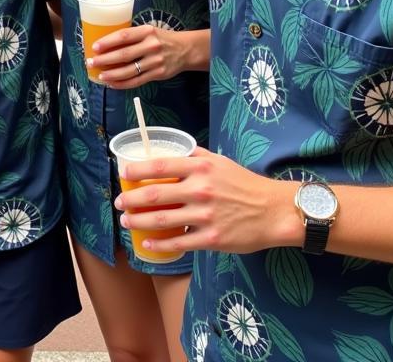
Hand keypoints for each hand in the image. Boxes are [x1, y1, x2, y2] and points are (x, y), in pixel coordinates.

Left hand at [89, 24, 196, 87]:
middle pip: (124, 54)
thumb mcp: (149, 31)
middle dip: (105, 60)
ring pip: (129, 70)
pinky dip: (122, 84)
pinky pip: (137, 81)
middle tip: (91, 62)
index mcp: (147, 31)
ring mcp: (155, 61)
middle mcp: (151, 45)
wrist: (185, 49)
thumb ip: (132, 36)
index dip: (108, 42)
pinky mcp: (158, 74)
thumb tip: (106, 44)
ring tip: (100, 75)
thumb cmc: (161, 38)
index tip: (94, 47)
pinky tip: (112, 83)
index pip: (124, 36)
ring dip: (112, 74)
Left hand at [114, 148, 300, 255]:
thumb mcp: (219, 161)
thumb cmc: (244, 184)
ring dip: (139, 221)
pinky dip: (159, 244)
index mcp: (200, 168)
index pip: (160, 166)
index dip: (136, 170)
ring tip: (127, 221)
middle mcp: (200, 190)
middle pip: (155, 194)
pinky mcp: (212, 239)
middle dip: (130, 199)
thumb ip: (195, 155)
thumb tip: (172, 148)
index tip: (123, 173)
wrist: (273, 211)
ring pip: (162, 220)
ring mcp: (205, 216)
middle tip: (119, 202)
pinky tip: (147, 243)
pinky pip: (179, 242)